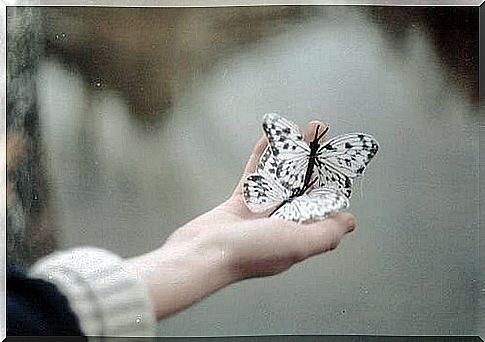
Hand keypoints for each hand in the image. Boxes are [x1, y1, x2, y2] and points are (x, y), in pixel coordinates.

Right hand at [124, 120, 356, 319]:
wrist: (202, 253)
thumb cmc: (249, 252)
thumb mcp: (297, 243)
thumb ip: (326, 233)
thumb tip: (348, 221)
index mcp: (298, 235)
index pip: (320, 204)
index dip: (330, 180)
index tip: (337, 157)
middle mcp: (281, 224)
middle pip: (302, 185)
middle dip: (313, 159)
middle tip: (319, 131)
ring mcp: (259, 214)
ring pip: (279, 177)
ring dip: (290, 153)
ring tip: (300, 128)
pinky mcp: (238, 204)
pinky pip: (254, 175)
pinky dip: (262, 157)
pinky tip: (269, 139)